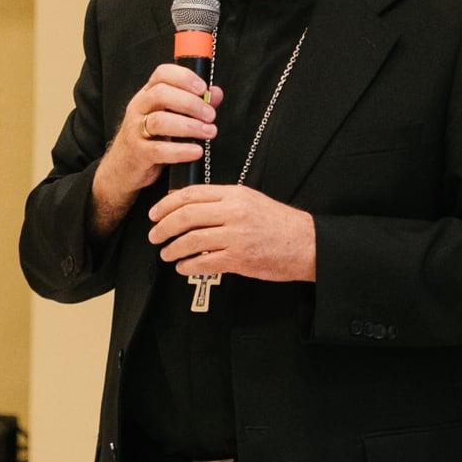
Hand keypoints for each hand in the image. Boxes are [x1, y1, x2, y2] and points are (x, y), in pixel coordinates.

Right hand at [90, 65, 222, 234]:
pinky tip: (196, 151)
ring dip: (189, 126)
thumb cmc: (152, 138)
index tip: (203, 88)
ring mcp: (136, 130)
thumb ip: (194, 105)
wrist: (124, 167)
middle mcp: (139, 108)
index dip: (184, 77)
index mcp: (148, 94)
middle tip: (210, 115)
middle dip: (190, 103)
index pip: (162, 74)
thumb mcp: (171, 118)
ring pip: (160, 121)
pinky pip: (159, 150)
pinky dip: (181, 151)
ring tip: (208, 132)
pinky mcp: (138, 153)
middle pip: (161, 94)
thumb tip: (216, 93)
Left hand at [146, 183, 317, 281]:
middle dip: (163, 227)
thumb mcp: (250, 201)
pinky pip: (204, 263)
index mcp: (235, 194)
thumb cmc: (280, 224)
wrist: (307, 245)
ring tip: (166, 253)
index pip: (191, 194)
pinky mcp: (239, 259)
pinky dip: (188, 266)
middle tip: (154, 235)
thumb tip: (186, 203)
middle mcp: (233, 212)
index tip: (155, 213)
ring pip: (191, 240)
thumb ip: (220, 201)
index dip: (167, 204)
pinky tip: (183, 267)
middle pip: (186, 216)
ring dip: (173, 248)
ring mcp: (236, 237)